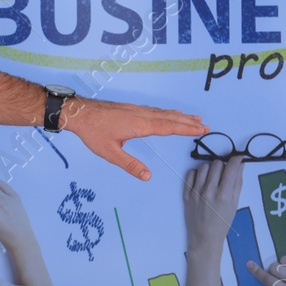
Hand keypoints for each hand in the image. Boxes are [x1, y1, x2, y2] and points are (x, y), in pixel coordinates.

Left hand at [61, 97, 206, 179]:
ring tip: (194, 118)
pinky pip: (155, 110)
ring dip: (180, 116)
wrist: (80, 113)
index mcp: (139, 125)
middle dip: (188, 122)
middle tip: (205, 125)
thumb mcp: (110, 152)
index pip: (168, 127)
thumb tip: (147, 176)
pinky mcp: (131, 109)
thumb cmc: (93, 132)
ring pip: (163, 113)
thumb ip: (130, 165)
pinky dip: (167, 113)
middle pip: (170, 118)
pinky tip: (170, 113)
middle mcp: (141, 114)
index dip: (185, 129)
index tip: (201, 129)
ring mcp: (136, 110)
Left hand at [183, 157, 244, 285]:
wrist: (204, 238)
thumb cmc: (222, 223)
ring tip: (213, 179)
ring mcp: (196, 192)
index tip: (238, 159)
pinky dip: (198, 174)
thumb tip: (240, 165)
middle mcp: (209, 192)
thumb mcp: (234, 205)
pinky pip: (191, 174)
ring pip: (204, 167)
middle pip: (217, 164)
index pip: (231, 167)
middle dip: (223, 166)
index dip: (236, 160)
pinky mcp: (186, 194)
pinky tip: (202, 182)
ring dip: (210, 170)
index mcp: (224, 195)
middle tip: (225, 174)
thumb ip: (237, 183)